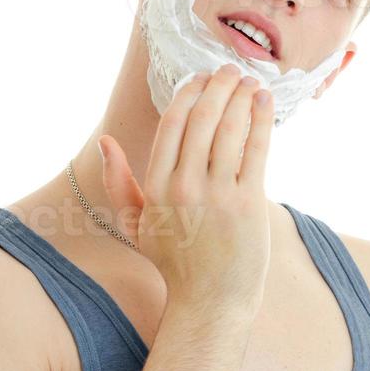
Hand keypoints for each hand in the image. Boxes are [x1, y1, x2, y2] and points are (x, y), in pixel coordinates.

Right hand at [99, 64, 274, 312]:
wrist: (212, 301)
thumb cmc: (175, 262)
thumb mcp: (136, 225)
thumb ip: (118, 183)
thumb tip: (105, 141)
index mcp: (155, 187)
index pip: (171, 124)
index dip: (187, 94)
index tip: (201, 78)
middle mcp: (184, 186)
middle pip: (201, 119)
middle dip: (217, 86)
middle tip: (229, 69)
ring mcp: (217, 194)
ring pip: (229, 129)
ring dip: (241, 96)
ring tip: (249, 80)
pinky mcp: (248, 203)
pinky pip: (255, 150)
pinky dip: (261, 120)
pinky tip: (264, 102)